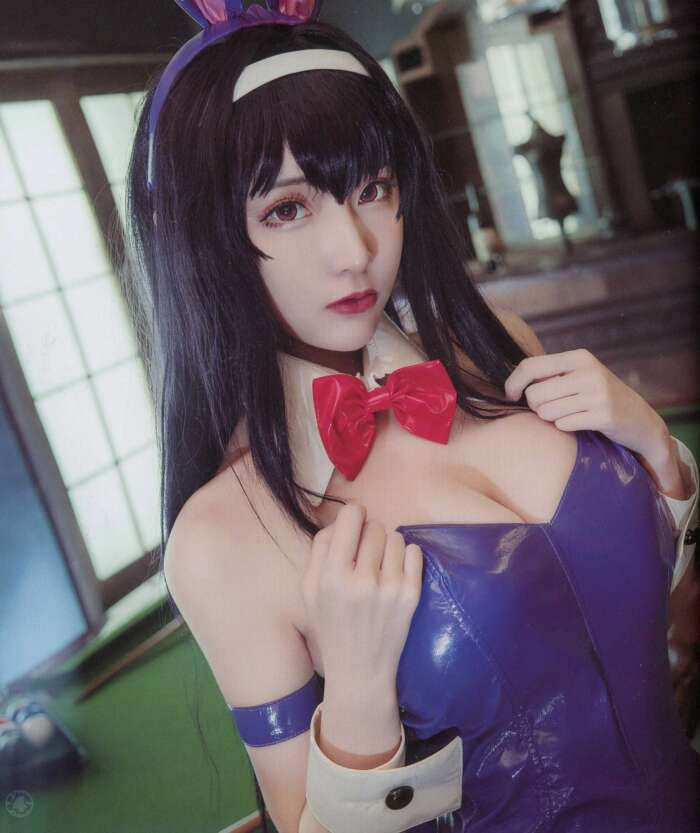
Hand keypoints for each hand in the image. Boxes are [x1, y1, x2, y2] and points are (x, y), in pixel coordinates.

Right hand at [301, 503, 422, 688]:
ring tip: (380, 565)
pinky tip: (395, 571)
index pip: (350, 518)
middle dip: (370, 534)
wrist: (359, 672)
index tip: (354, 523)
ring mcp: (390, 589)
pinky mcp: (411, 597)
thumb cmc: (330, 626)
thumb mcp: (310, 590)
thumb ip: (320, 550)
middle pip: (374, 527)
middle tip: (365, 553)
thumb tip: (342, 520)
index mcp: (331, 577)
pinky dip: (407, 556)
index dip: (353, 515)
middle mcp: (361, 581)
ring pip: (396, 538)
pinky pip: (415, 553)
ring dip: (388, 546)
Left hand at [503, 348, 667, 462]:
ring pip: (546, 411)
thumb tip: (511, 383)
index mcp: (579, 358)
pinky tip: (582, 423)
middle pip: (534, 393)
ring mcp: (597, 394)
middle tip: (553, 407)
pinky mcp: (603, 416)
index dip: (513, 382)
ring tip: (571, 414)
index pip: (531, 366)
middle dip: (536, 406)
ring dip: (552, 418)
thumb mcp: (579, 377)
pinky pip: (563, 425)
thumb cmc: (599, 397)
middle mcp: (588, 372)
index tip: (510, 395)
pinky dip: (566, 427)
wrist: (640, 420)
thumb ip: (550, 375)